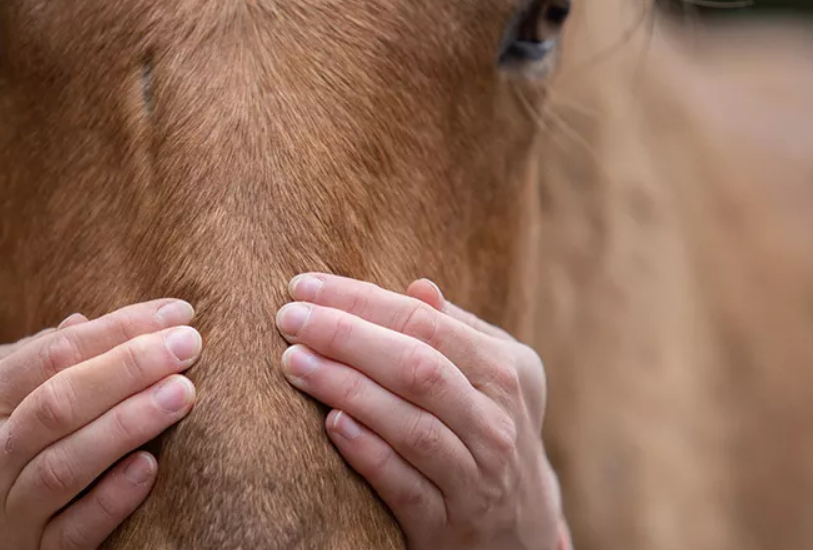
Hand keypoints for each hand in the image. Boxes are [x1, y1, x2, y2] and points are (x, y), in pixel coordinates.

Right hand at [0, 300, 201, 549]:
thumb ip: (36, 354)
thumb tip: (88, 321)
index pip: (56, 353)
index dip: (119, 328)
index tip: (178, 312)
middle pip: (60, 403)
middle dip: (130, 368)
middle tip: (189, 344)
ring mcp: (7, 508)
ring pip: (66, 465)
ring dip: (128, 425)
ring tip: (183, 393)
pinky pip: (74, 531)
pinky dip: (111, 500)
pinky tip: (150, 468)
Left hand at [275, 274, 566, 549]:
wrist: (523, 527)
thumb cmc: (487, 429)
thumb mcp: (492, 376)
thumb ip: (454, 331)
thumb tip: (417, 287)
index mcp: (505, 370)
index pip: (425, 322)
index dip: (362, 300)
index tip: (305, 286)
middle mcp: (495, 421)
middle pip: (417, 367)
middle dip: (347, 336)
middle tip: (289, 318)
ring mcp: (476, 476)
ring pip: (410, 426)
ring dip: (346, 388)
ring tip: (294, 362)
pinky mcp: (448, 525)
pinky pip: (404, 486)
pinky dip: (368, 452)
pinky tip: (331, 424)